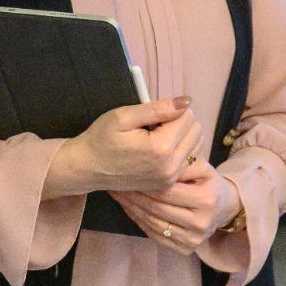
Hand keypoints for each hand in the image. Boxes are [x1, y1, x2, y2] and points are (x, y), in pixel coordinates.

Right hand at [43, 97, 202, 198]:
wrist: (87, 168)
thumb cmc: (101, 139)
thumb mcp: (124, 116)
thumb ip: (158, 108)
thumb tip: (187, 101)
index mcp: (160, 148)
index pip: (188, 116)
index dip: (172, 109)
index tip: (153, 114)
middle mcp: (170, 167)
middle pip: (196, 131)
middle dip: (180, 121)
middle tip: (155, 124)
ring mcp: (170, 178)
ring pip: (197, 145)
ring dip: (182, 135)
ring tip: (157, 136)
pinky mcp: (168, 184)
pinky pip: (190, 159)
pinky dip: (181, 149)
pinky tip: (160, 148)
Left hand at [109, 160, 242, 255]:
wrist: (224, 208)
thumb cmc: (208, 182)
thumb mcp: (201, 167)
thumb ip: (181, 163)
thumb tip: (153, 160)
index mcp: (206, 200)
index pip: (166, 191)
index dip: (144, 182)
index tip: (126, 172)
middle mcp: (200, 223)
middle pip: (157, 208)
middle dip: (133, 195)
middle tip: (115, 181)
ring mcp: (192, 240)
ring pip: (152, 223)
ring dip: (131, 208)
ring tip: (117, 193)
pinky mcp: (185, 249)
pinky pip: (154, 234)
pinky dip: (138, 221)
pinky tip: (127, 208)